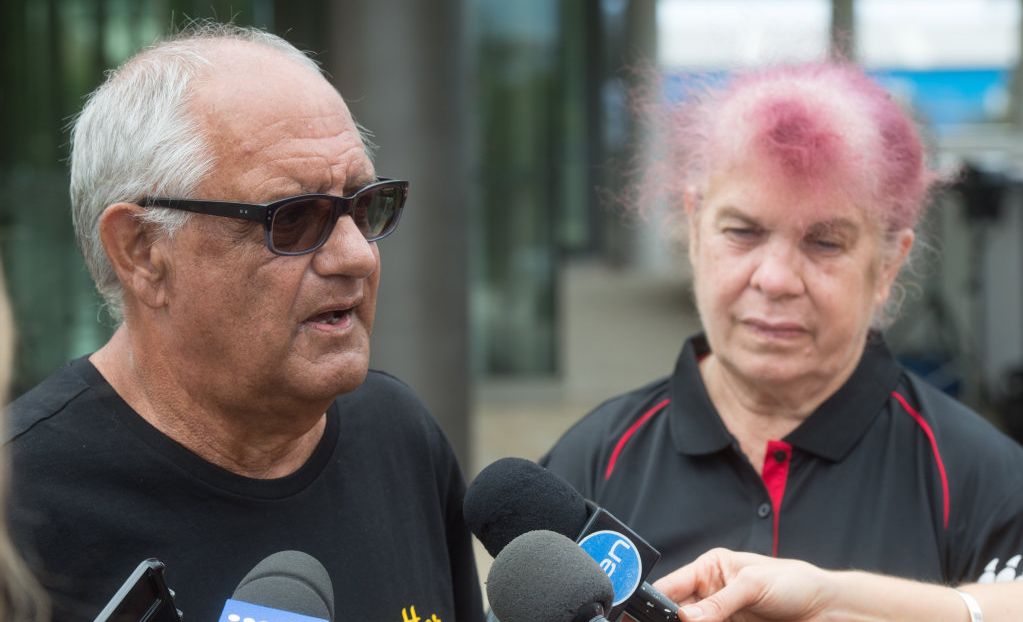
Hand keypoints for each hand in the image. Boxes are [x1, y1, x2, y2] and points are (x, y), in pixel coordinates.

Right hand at [652, 548, 836, 620]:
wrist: (826, 609)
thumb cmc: (794, 583)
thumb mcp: (754, 586)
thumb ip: (719, 602)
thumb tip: (684, 616)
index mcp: (710, 569)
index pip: (671, 586)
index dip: (652, 601)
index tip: (641, 615)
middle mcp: (709, 594)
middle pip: (674, 612)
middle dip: (665, 620)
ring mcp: (719, 616)